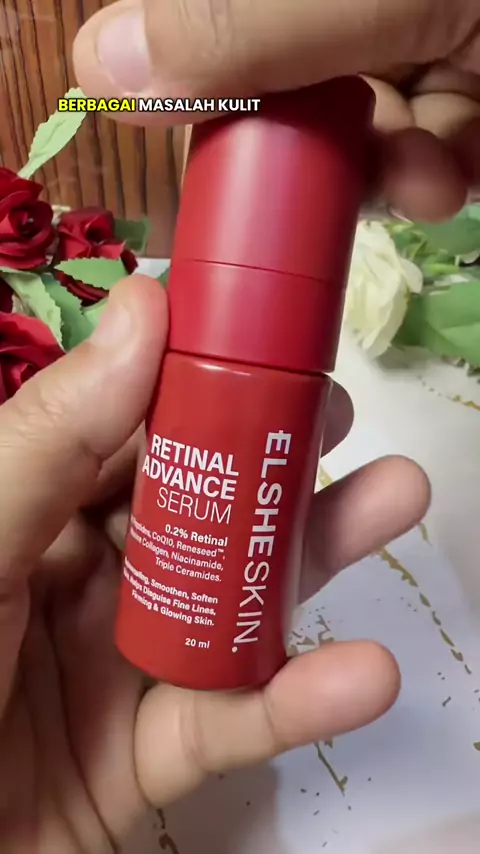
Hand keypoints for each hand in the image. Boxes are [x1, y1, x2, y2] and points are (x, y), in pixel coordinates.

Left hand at [0, 277, 428, 851]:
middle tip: (338, 413)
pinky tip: (362, 675)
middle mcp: (84, 579)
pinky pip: (231, 725)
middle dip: (273, 458)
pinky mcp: (149, 758)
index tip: (264, 337)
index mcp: (34, 512)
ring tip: (395, 496)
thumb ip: (49, 439)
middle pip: (199, 507)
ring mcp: (123, 666)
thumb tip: (141, 312)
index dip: (197, 380)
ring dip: (317, 553)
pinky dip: (298, 703)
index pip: (129, 432)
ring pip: (235, 600)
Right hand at [72, 0, 479, 221]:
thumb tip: (96, 62)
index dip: (207, 73)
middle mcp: (373, 6)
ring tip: (420, 178)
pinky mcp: (478, 101)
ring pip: (367, 128)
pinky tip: (450, 180)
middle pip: (296, 81)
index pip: (232, 19)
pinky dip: (435, 180)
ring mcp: (436, 40)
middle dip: (305, 145)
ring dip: (382, 173)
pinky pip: (434, 152)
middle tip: (304, 184)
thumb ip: (242, 18)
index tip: (208, 142)